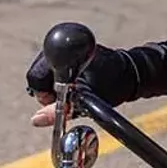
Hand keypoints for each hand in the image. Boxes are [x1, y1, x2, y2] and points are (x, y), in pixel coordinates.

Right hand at [25, 45, 139, 127]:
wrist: (130, 73)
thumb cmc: (113, 85)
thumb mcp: (86, 102)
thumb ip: (60, 111)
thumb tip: (37, 119)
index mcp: (67, 57)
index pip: (36, 76)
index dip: (43, 93)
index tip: (54, 101)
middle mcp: (64, 48)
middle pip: (38, 73)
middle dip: (48, 90)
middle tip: (64, 99)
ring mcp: (66, 48)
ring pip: (44, 72)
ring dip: (54, 85)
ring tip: (70, 90)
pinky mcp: (70, 51)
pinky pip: (53, 67)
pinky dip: (60, 79)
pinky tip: (73, 84)